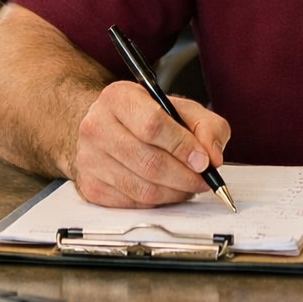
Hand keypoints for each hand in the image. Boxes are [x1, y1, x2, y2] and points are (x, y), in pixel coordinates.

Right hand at [70, 81, 230, 207]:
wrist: (105, 126)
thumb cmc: (146, 116)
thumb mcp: (181, 108)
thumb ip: (207, 126)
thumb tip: (213, 156)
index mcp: (119, 98)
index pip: (153, 125)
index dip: (183, 146)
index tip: (204, 160)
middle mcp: (97, 127)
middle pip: (149, 162)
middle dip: (185, 176)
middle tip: (204, 179)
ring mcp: (89, 159)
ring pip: (142, 188)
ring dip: (175, 192)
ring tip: (190, 185)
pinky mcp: (89, 187)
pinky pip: (132, 203)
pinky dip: (158, 201)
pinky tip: (169, 190)